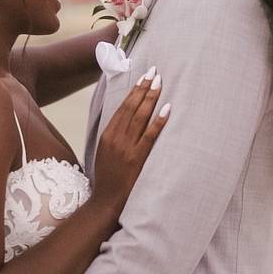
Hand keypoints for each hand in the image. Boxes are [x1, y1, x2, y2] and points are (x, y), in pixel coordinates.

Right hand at [92, 66, 169, 212]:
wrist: (106, 201)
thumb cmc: (107, 177)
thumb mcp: (104, 152)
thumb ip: (114, 136)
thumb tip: (126, 119)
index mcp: (107, 134)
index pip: (122, 107)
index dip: (134, 91)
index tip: (143, 77)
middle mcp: (116, 138)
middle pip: (132, 107)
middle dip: (144, 88)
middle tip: (154, 72)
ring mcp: (126, 148)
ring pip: (140, 117)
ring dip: (151, 98)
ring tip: (160, 83)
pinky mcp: (137, 159)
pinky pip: (150, 136)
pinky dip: (159, 121)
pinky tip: (167, 109)